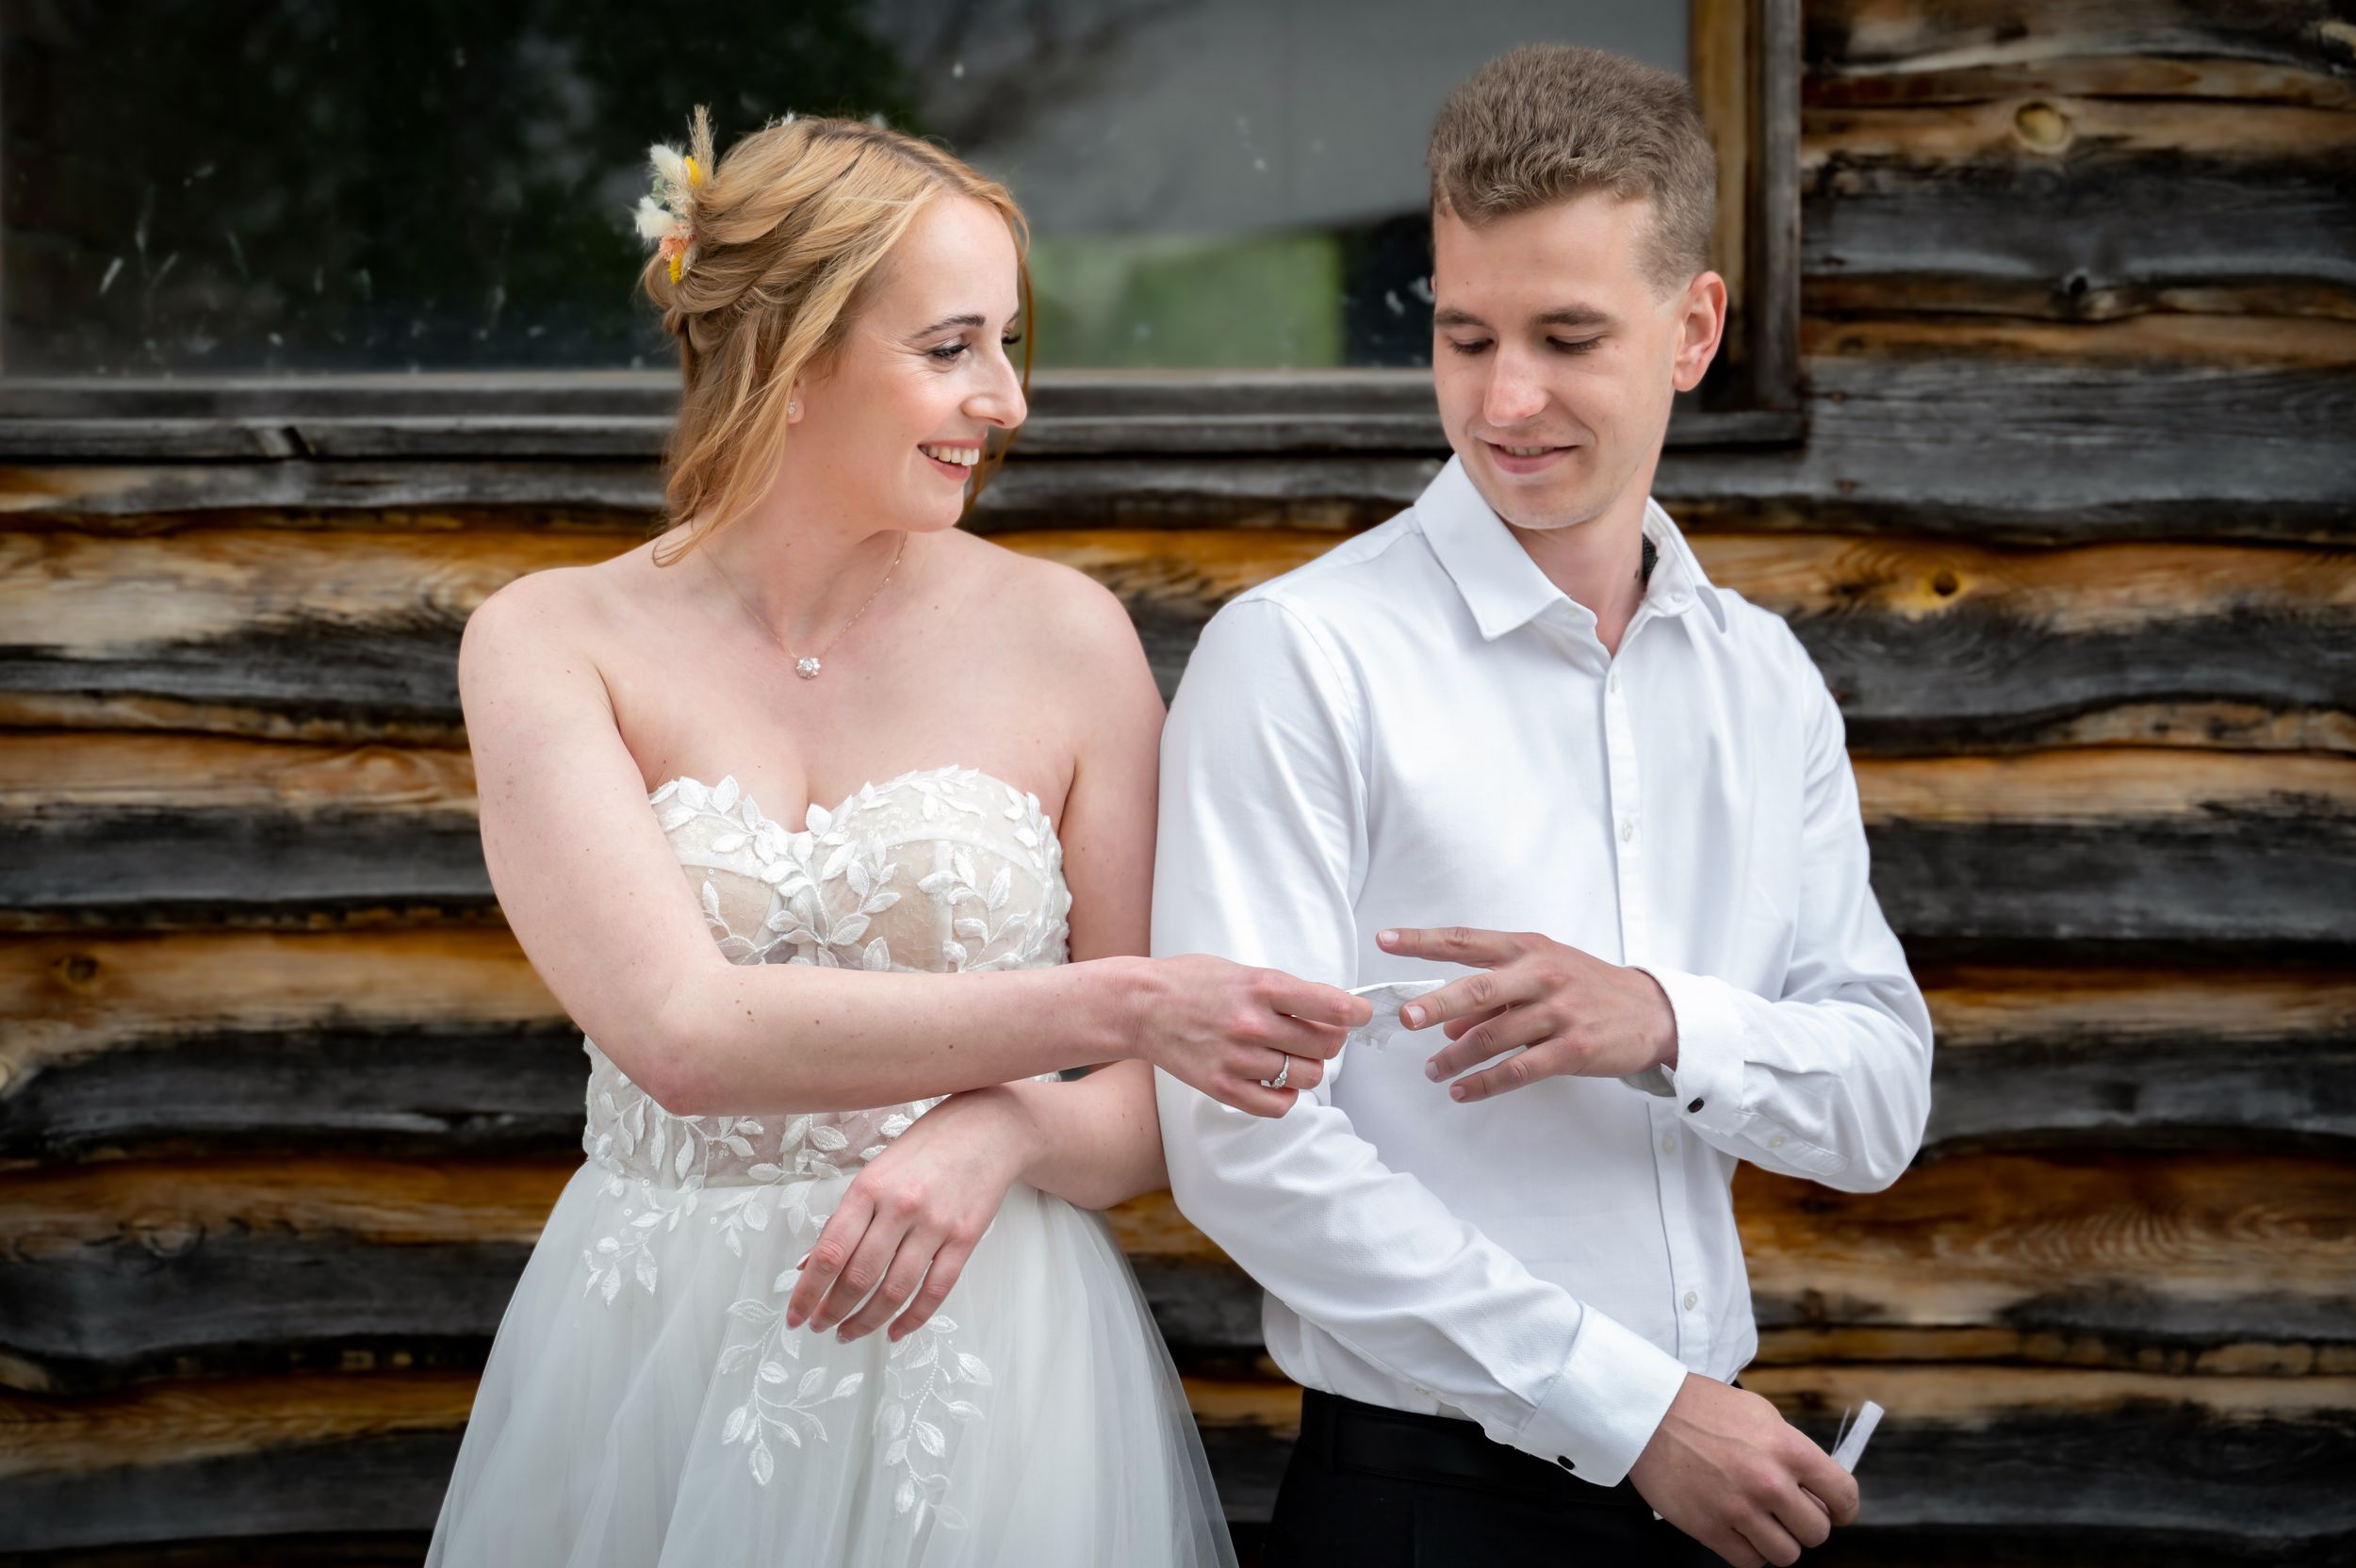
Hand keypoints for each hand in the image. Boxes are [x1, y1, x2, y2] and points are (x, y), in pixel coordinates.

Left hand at [785, 1086, 1036, 1343]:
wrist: (989, 1126)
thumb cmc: (926, 1147)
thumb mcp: (876, 1171)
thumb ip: (845, 1218)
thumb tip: (810, 1264)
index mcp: (869, 1188)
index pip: (830, 1252)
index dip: (808, 1292)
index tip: (794, 1315)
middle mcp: (900, 1207)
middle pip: (859, 1277)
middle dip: (832, 1312)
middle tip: (819, 1327)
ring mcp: (936, 1224)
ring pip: (895, 1291)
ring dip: (867, 1321)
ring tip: (850, 1333)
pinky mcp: (965, 1238)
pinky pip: (936, 1291)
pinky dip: (913, 1319)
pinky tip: (895, 1331)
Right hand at [1124, 954, 1371, 1117]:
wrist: (1141, 1006)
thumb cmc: (1192, 982)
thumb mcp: (1243, 971)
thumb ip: (1284, 991)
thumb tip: (1332, 1010)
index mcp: (1262, 987)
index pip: (1331, 1007)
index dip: (1356, 1013)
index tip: (1360, 1015)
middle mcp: (1253, 1024)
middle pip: (1326, 1046)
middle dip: (1329, 1041)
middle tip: (1315, 1035)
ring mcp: (1238, 1059)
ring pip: (1307, 1077)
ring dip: (1307, 1068)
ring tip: (1288, 1056)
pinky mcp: (1223, 1088)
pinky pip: (1278, 1105)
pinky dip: (1285, 1096)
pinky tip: (1275, 1080)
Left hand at [1376, 926, 1675, 1102]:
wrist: (1651, 1012)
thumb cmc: (1586, 987)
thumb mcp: (1541, 976)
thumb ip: (1494, 994)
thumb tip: (1447, 1025)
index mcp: (1527, 948)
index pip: (1465, 940)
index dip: (1422, 940)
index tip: (1384, 940)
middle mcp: (1541, 975)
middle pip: (1477, 988)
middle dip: (1436, 1004)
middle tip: (1405, 1019)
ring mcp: (1558, 1012)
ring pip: (1492, 1037)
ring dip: (1454, 1057)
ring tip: (1431, 1070)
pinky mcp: (1572, 1050)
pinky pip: (1517, 1070)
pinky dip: (1484, 1083)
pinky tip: (1462, 1091)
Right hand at [1630, 1374, 1858, 1567]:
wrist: (1649, 1413)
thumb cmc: (1702, 1408)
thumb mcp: (1760, 1414)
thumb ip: (1792, 1450)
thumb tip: (1815, 1484)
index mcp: (1789, 1449)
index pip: (1843, 1495)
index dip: (1843, 1509)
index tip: (1835, 1512)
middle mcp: (1770, 1482)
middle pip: (1817, 1532)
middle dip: (1805, 1524)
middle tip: (1786, 1512)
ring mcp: (1740, 1509)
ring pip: (1786, 1554)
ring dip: (1778, 1541)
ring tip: (1760, 1522)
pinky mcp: (1711, 1529)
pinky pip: (1750, 1562)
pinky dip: (1749, 1551)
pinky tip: (1738, 1529)